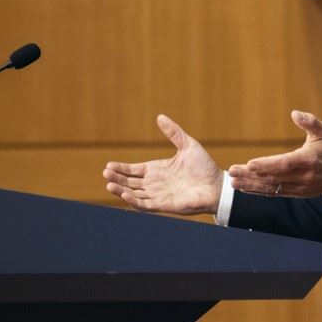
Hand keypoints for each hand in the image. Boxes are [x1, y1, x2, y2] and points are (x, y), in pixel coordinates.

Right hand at [102, 115, 222, 214]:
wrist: (217, 185)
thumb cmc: (204, 167)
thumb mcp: (187, 144)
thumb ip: (173, 132)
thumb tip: (160, 116)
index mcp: (157, 170)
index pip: (134, 170)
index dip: (121, 169)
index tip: (109, 165)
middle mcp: (155, 184)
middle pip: (130, 182)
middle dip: (116, 179)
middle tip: (105, 173)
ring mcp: (158, 195)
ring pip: (134, 194)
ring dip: (121, 190)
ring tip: (108, 184)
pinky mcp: (164, 205)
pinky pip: (145, 204)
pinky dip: (134, 201)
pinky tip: (125, 194)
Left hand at [228, 110, 321, 197]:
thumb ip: (310, 122)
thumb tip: (295, 113)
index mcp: (308, 160)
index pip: (284, 163)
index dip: (267, 165)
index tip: (250, 164)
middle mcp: (302, 176)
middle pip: (273, 177)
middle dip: (251, 175)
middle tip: (232, 172)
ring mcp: (298, 187)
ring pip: (271, 187)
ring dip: (251, 185)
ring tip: (233, 181)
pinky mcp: (296, 193)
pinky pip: (275, 193)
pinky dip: (259, 191)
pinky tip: (245, 188)